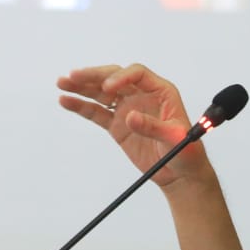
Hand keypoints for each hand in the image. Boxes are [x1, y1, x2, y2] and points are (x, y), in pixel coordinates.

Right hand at [57, 63, 210, 188]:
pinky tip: (66, 100)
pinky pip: (96, 112)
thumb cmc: (187, 151)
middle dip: (94, 76)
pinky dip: (81, 106)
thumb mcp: (175, 139)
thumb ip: (153, 127)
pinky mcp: (117, 124)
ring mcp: (127, 108)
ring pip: (101, 92)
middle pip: (114, 77)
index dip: (121, 77)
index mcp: (160, 92)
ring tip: (62, 83)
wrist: (180, 174)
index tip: (108, 88)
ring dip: (82, 86)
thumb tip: (131, 117)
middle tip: (74, 76)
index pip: (138, 74)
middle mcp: (142, 95)